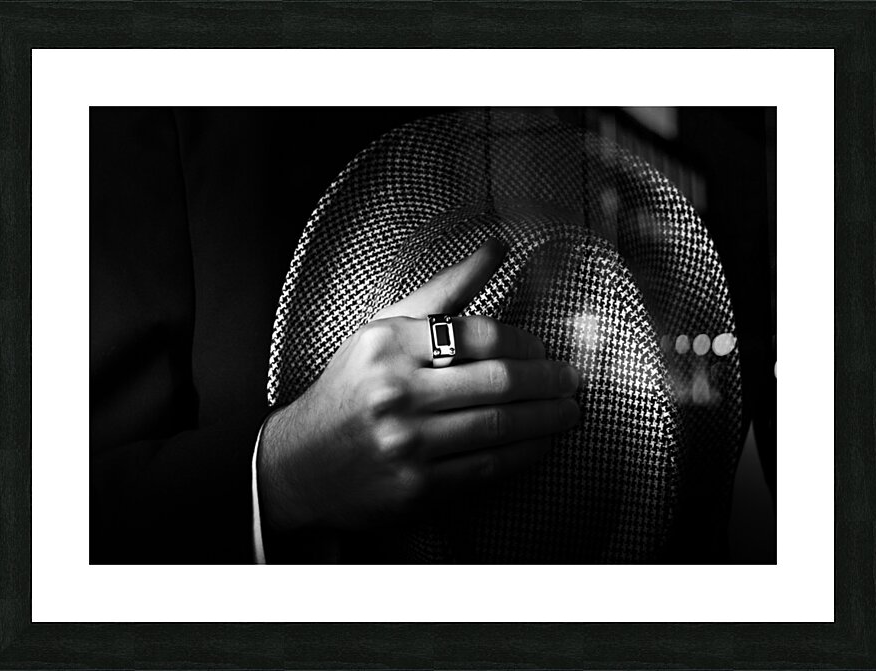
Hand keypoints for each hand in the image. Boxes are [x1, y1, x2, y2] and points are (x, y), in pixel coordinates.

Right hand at [257, 239, 580, 531]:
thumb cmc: (350, 389)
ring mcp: (406, 443)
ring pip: (500, 426)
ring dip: (548, 418)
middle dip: (550, 380)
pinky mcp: (417, 487)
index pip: (478, 335)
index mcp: (388, 344)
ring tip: (571, 410)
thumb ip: (444, 290)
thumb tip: (498, 247)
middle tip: (575, 379)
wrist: (301, 463)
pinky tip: (543, 442)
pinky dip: (526, 453)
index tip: (544, 349)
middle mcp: (394, 392)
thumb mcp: (384, 329)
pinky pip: (488, 466)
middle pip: (497, 382)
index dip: (525, 343)